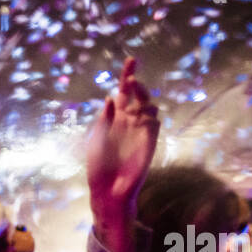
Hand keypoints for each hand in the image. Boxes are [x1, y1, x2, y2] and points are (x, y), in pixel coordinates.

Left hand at [86, 58, 159, 229]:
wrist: (107, 190)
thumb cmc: (98, 166)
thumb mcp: (97, 138)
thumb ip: (105, 119)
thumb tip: (111, 97)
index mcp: (114, 118)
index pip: (123, 92)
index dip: (127, 76)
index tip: (131, 60)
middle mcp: (129, 121)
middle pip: (138, 95)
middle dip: (136, 83)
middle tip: (131, 77)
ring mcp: (140, 130)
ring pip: (149, 106)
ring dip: (143, 97)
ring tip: (133, 95)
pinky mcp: (149, 142)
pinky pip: (154, 122)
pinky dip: (150, 115)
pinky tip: (142, 115)